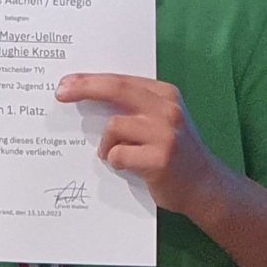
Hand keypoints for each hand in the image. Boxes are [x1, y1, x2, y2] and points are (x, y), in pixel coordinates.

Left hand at [53, 73, 226, 215]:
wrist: (205, 186)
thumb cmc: (176, 154)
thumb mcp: (162, 121)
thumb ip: (134, 109)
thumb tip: (88, 99)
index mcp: (165, 95)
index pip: (121, 79)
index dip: (91, 79)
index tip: (67, 82)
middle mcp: (167, 109)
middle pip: (117, 89)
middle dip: (85, 88)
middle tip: (60, 93)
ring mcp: (165, 133)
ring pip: (114, 126)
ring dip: (106, 144)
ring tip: (113, 154)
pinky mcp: (160, 159)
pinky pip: (118, 155)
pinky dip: (115, 161)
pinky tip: (127, 167)